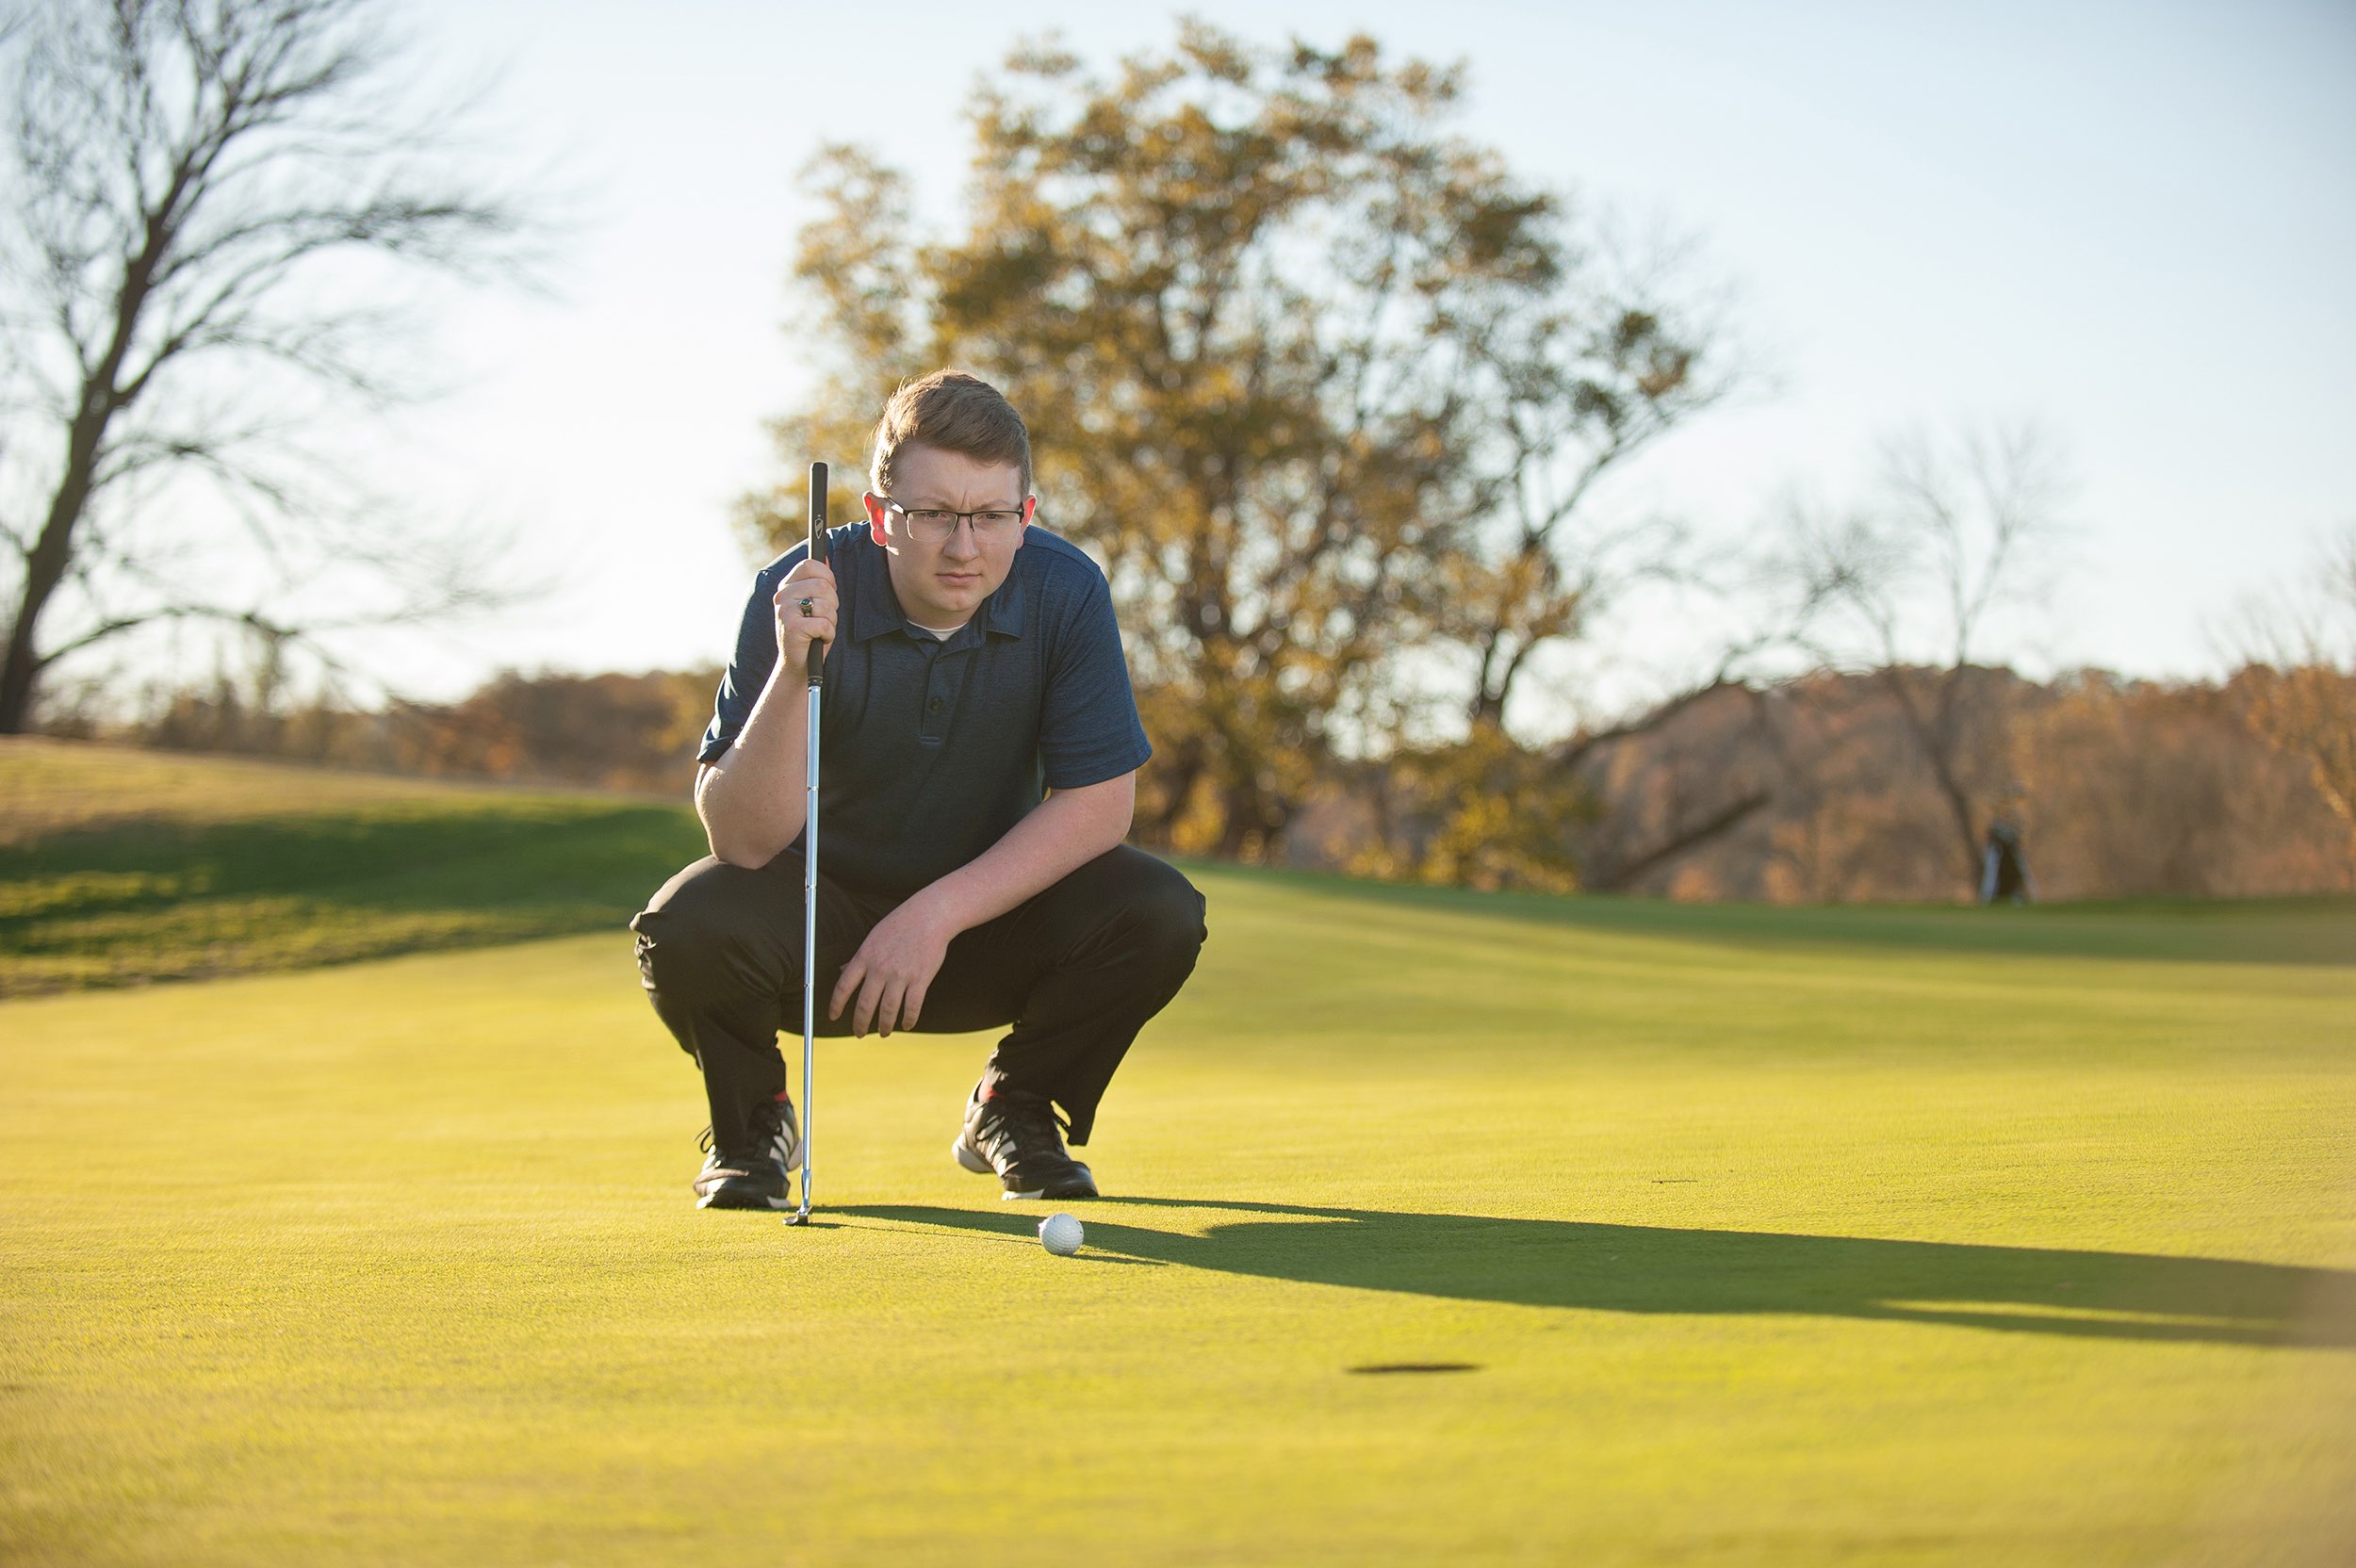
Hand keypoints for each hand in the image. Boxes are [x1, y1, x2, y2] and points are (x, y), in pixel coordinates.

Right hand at [772, 560, 837, 671]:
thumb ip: (818, 581)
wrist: (798, 664)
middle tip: (824, 618)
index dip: (827, 576)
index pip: (810, 565)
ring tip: (820, 630)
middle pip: (823, 585)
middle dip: (833, 604)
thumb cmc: (811, 633)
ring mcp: (784, 611)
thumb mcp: (815, 604)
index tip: (829, 591)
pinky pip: (824, 623)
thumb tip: (826, 557)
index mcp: (787, 586)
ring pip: (825, 605)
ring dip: (831, 621)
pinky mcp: (792, 627)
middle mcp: (782, 595)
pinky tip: (818, 639)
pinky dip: (828, 634)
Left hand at [831, 895, 957, 1036]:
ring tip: (883, 1033)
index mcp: (865, 957)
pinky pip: (912, 1007)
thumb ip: (858, 958)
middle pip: (865, 1005)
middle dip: (860, 1024)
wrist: (930, 916)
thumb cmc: (900, 925)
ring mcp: (901, 975)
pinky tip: (906, 1025)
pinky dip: (909, 1020)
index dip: (836, 1005)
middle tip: (859, 1033)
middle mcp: (880, 968)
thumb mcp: (873, 937)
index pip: (843, 987)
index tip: (833, 1017)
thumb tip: (842, 971)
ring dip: (884, 1026)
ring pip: (888, 1010)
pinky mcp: (921, 979)